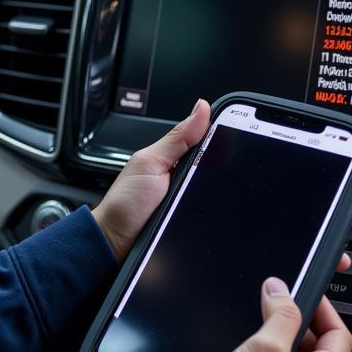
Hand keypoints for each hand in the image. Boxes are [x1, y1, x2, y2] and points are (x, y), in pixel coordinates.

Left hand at [91, 95, 351, 267]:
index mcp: (206, 181)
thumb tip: (202, 107)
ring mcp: (220, 236)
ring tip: (338, 245)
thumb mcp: (148, 166)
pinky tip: (303, 268)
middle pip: (276, 208)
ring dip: (307, 241)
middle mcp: (218, 208)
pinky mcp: (216, 262)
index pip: (256, 173)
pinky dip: (279, 266)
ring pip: (272, 238)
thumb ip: (177, 141)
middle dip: (315, 214)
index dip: (290, 174)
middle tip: (346, 218)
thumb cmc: (124, 210)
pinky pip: (252, 261)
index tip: (323, 174)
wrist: (108, 256)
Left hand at [92, 99, 210, 261]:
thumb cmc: (125, 203)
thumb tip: (202, 107)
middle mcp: (186, 177)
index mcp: (176, 158)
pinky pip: (213, 215)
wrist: (116, 243)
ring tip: (200, 197)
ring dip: (219, 194)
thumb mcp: (150, 163)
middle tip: (205, 177)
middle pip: (217, 168)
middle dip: (222, 169)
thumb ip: (176, 138)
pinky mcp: (195, 222)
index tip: (234, 134)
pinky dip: (215, 215)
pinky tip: (210, 213)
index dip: (221, 137)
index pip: (208, 140)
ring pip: (219, 192)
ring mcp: (191, 200)